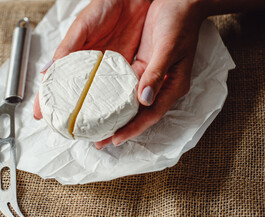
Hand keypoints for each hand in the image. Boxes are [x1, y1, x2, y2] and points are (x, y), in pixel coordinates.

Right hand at [33, 0, 150, 119]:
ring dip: (96, 112)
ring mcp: (109, 69)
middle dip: (72, 112)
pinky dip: (118, 101)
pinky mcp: (128, 67)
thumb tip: (46, 70)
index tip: (40, 115)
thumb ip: (67, 48)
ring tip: (91, 129)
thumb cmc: (104, 5)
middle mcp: (92, 66)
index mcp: (76, 57)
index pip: (58, 81)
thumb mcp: (81, 27)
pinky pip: (122, 88)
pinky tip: (115, 113)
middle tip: (67, 129)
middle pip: (79, 94)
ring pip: (100, 96)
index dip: (47, 98)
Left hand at [95, 0, 207, 148]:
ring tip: (98, 127)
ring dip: (116, 116)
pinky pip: (127, 88)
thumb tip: (144, 100)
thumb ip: (156, 74)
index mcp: (173, 85)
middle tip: (100, 142)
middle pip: (140, 114)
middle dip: (121, 129)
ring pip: (132, 104)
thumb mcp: (168, 48)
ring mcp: (152, 78)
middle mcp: (162, 86)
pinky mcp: (143, 68)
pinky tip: (102, 102)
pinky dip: (115, 97)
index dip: (133, 129)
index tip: (115, 140)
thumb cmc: (179, 23)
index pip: (151, 114)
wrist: (180, 2)